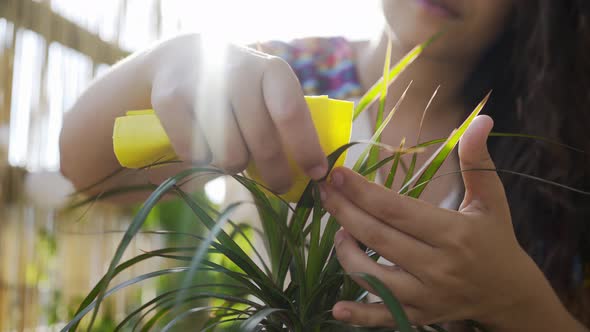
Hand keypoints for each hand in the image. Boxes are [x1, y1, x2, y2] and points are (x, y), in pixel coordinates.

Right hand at [147, 34, 327, 191]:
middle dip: (276, 174)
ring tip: (233, 151)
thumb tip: (312, 173)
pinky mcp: (169, 100)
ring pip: (230, 156)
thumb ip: (286, 121)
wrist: (180, 59)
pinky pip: (196, 155)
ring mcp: (202, 85)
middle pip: (263, 144)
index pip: (291, 114)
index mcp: (270, 70)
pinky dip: (202, 160)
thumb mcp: (266, 91)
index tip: (316, 175)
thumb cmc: (238, 88)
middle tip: (279, 185)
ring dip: (235, 164)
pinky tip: (203, 142)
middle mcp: (238, 72)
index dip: (305, 149)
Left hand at [320, 116, 577, 329]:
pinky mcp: (420, 315)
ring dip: (346, 253)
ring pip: (373, 276)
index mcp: (453, 234)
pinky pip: (384, 316)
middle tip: (324, 191)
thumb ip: (478, 161)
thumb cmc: (495, 240)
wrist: (510, 294)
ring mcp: (427, 296)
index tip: (337, 173)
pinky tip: (338, 308)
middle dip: (344, 211)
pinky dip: (360, 315)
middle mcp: (438, 267)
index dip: (362, 191)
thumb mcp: (491, 200)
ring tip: (340, 230)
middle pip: (377, 237)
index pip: (396, 210)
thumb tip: (482, 119)